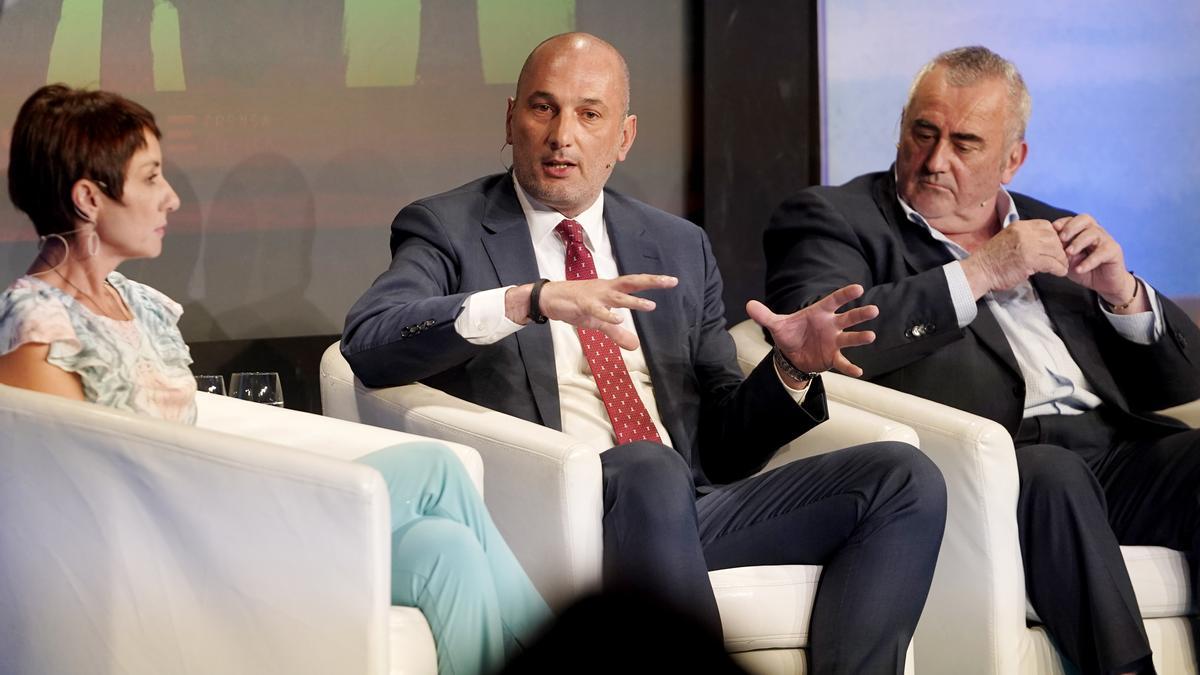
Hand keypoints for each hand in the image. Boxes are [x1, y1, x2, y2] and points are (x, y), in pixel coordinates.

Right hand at [506, 274, 677, 349]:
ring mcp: (595, 296)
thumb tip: (635, 346)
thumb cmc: (576, 305)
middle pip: (632, 282)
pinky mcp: (583, 305)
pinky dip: (607, 315)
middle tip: (671, 281)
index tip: (672, 281)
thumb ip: (618, 333)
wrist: (550, 298)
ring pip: (617, 297)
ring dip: (633, 301)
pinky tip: (618, 319)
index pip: (635, 284)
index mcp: (611, 290)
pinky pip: (597, 310)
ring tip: (650, 306)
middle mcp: (606, 289)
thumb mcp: (600, 321)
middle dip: (651, 282)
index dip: (653, 282)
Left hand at [746, 284, 878, 377]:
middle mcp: (831, 325)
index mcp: (820, 313)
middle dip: (860, 314)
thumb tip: (748, 305)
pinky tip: (859, 371)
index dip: (845, 294)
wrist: (791, 355)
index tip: (858, 288)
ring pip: (850, 338)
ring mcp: (834, 341)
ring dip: (860, 337)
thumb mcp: (776, 324)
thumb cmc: (790, 334)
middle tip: (873, 310)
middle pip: (848, 318)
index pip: (834, 300)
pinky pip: (843, 362)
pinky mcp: (832, 357)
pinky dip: (850, 367)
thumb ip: (764, 315)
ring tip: (871, 336)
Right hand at [961, 219, 1067, 297]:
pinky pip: (1053, 263)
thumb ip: (1025, 238)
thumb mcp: (1008, 240)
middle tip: (1061, 259)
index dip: (1054, 236)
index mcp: (1019, 226)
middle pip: (1053, 237)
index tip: (1054, 247)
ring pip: (1056, 249)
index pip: (1046, 225)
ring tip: (1061, 267)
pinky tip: (1059, 273)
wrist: (979, 272)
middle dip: (1060, 249)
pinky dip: (1059, 269)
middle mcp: (1024, 232)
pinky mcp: (1030, 260)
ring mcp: (1027, 245)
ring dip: (1061, 259)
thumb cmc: (992, 260)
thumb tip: (1043, 243)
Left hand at [1053, 214, 1138, 307]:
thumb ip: (1059, 252)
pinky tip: (1079, 269)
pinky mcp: (1114, 251)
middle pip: (1085, 220)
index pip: (1073, 220)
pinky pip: (1102, 252)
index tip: (1052, 229)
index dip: (1063, 222)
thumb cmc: (1084, 269)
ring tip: (1069, 253)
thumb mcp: (1067, 261)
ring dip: (1079, 242)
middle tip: (1061, 238)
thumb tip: (1045, 246)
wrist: (1104, 283)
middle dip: (1071, 227)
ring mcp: (1106, 240)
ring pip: (1094, 233)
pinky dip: (1089, 261)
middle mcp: (1095, 232)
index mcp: (1083, 231)